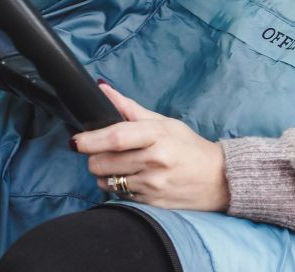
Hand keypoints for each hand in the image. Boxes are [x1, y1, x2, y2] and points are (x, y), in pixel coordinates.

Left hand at [72, 82, 229, 210]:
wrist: (216, 178)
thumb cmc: (189, 146)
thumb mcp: (165, 123)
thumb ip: (130, 109)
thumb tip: (103, 91)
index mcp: (158, 136)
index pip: (117, 137)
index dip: (91, 139)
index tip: (77, 139)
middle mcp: (154, 161)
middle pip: (103, 162)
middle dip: (94, 156)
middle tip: (103, 151)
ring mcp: (151, 185)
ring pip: (105, 181)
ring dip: (104, 173)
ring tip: (121, 164)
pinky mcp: (148, 203)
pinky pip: (117, 195)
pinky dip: (116, 186)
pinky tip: (132, 178)